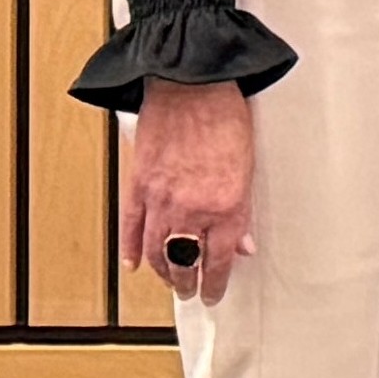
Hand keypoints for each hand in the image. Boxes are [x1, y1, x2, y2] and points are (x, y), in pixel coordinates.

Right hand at [122, 78, 256, 304]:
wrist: (192, 84)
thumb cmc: (226, 116)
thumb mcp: (248, 166)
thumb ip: (243, 210)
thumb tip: (242, 243)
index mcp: (226, 205)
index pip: (219, 259)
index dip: (216, 282)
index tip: (214, 293)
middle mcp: (192, 208)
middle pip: (184, 261)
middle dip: (188, 282)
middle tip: (191, 291)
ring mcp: (161, 198)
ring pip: (156, 251)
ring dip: (163, 272)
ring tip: (170, 281)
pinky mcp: (138, 185)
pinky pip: (131, 226)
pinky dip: (131, 249)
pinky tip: (134, 264)